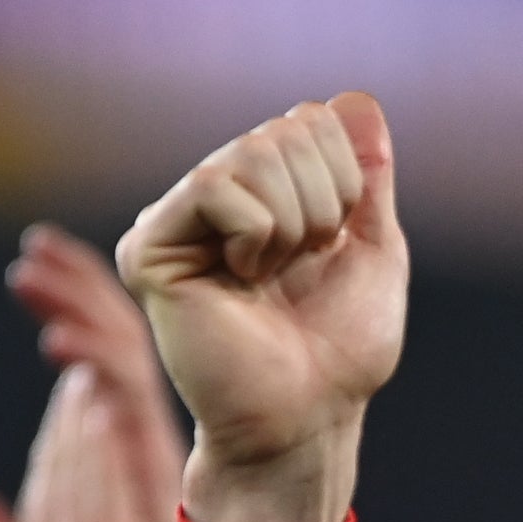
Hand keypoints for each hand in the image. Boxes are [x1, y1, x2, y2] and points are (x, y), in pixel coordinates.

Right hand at [114, 92, 405, 521]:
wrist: (306, 419)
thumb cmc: (339, 352)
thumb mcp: (374, 250)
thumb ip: (368, 175)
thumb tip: (356, 100)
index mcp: (263, 192)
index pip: (312, 119)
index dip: (344, 180)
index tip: (331, 248)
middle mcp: (215, 197)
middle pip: (284, 130)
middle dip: (320, 203)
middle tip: (299, 269)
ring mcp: (178, 219)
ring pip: (251, 153)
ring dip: (290, 223)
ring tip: (270, 277)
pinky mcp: (148, 247)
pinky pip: (214, 186)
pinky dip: (253, 232)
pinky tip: (241, 277)